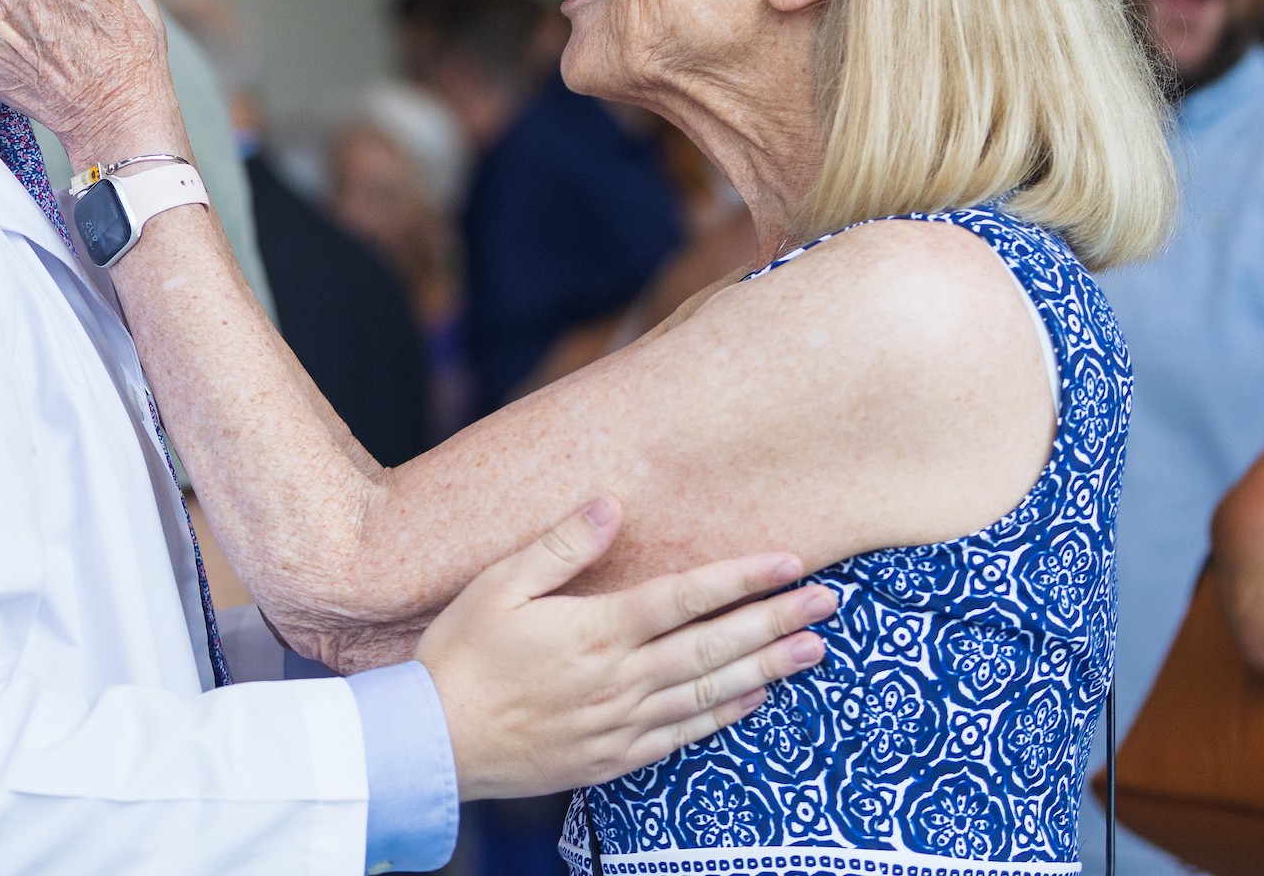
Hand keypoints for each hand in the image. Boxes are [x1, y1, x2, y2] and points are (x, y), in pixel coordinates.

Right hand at [416, 496, 832, 799]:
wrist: (433, 744)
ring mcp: (622, 723)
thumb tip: (614, 505)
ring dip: (769, 667)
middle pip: (716, 645)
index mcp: (596, 629)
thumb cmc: (460, 655)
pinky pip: (685, 734)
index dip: (743, 577)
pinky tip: (756, 699)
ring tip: (814, 649)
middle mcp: (621, 678)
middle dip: (777, 619)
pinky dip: (726, 715)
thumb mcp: (498, 584)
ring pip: (712, 691)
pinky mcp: (614, 757)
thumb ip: (562, 544)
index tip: (791, 561)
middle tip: (829, 602)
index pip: (688, 596)